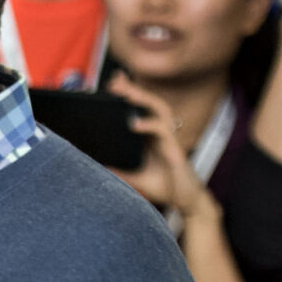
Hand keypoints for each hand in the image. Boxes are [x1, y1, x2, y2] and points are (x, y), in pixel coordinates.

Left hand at [106, 73, 212, 217]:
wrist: (186, 202)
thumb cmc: (165, 187)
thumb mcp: (134, 178)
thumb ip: (118, 171)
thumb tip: (95, 167)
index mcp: (151, 137)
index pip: (140, 109)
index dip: (128, 95)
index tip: (111, 83)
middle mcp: (161, 133)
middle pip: (149, 104)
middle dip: (133, 90)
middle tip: (115, 79)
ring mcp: (169, 139)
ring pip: (159, 110)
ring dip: (143, 99)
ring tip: (125, 92)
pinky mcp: (175, 149)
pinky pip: (163, 131)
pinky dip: (149, 125)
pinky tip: (134, 123)